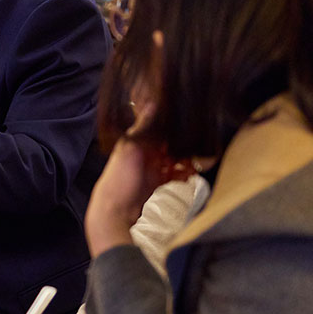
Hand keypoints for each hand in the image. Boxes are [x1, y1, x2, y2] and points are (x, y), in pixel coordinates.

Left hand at [84, 135, 189, 256]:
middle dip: (184, 145)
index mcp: (136, 142)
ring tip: (197, 163)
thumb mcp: (129, 148)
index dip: (173, 127)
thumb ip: (141, 127)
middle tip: (198, 148)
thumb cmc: (119, 178)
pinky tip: (190, 176)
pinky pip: (174, 176)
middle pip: (169, 145)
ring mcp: (151, 170)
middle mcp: (144, 154)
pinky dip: (183, 175)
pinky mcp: (156, 184)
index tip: (190, 124)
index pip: (158, 129)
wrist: (114, 212)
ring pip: (174, 160)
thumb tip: (152, 101)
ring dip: (186, 161)